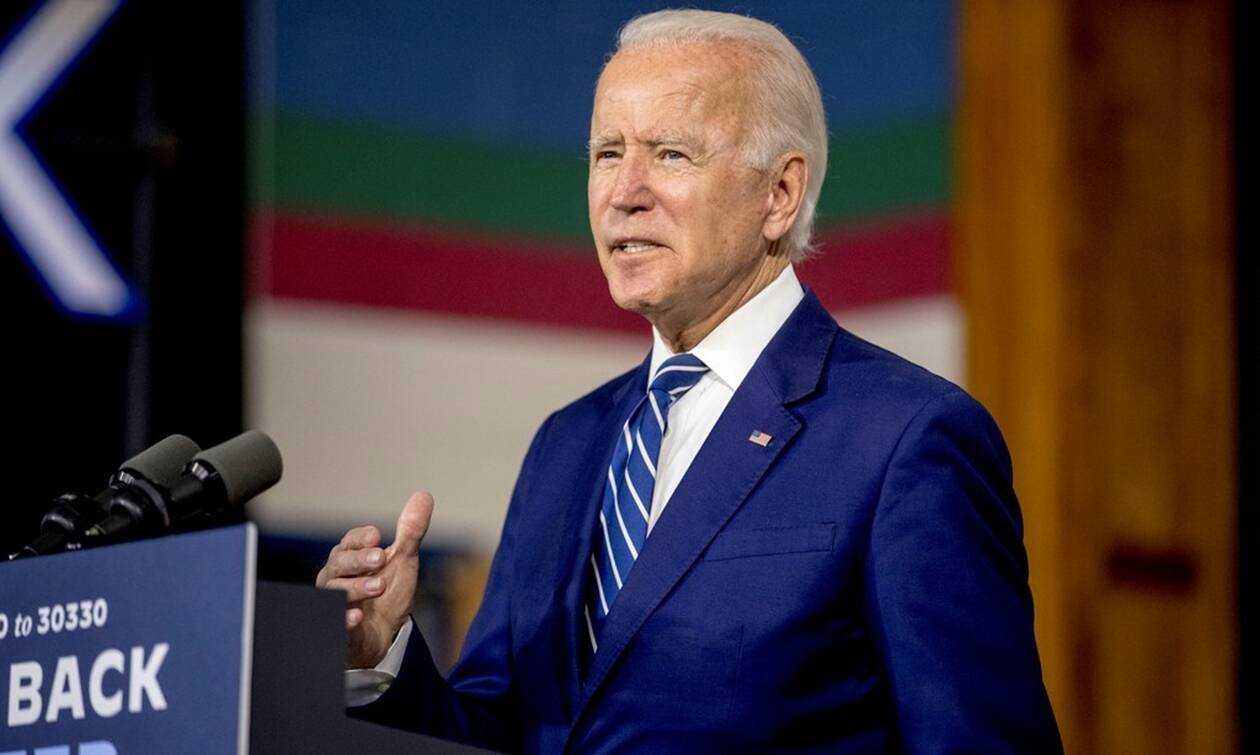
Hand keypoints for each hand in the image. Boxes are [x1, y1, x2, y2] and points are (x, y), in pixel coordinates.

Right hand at [315, 491, 434, 667]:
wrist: (384, 633)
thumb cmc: (387, 592)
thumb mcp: (402, 560)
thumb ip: (410, 532)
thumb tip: (424, 496)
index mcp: (350, 557)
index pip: (349, 541)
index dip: (360, 538)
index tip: (377, 535)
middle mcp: (336, 577)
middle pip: (339, 563)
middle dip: (358, 560)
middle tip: (381, 558)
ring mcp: (333, 603)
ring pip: (335, 591)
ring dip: (356, 587)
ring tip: (379, 585)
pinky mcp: (337, 628)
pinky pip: (334, 623)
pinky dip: (344, 620)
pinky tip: (357, 618)